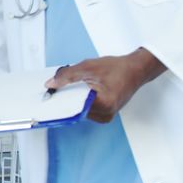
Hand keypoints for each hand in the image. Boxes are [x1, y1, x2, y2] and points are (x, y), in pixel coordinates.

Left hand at [45, 47, 166, 122]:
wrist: (136, 70)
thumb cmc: (117, 68)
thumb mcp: (87, 67)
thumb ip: (67, 76)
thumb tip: (50, 84)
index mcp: (103, 102)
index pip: (74, 105)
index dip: (59, 101)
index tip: (47, 99)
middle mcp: (105, 113)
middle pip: (76, 109)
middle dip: (65, 98)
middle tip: (55, 90)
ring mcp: (106, 116)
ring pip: (80, 110)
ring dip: (73, 100)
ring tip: (74, 87)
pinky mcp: (105, 115)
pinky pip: (86, 110)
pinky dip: (81, 101)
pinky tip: (80, 91)